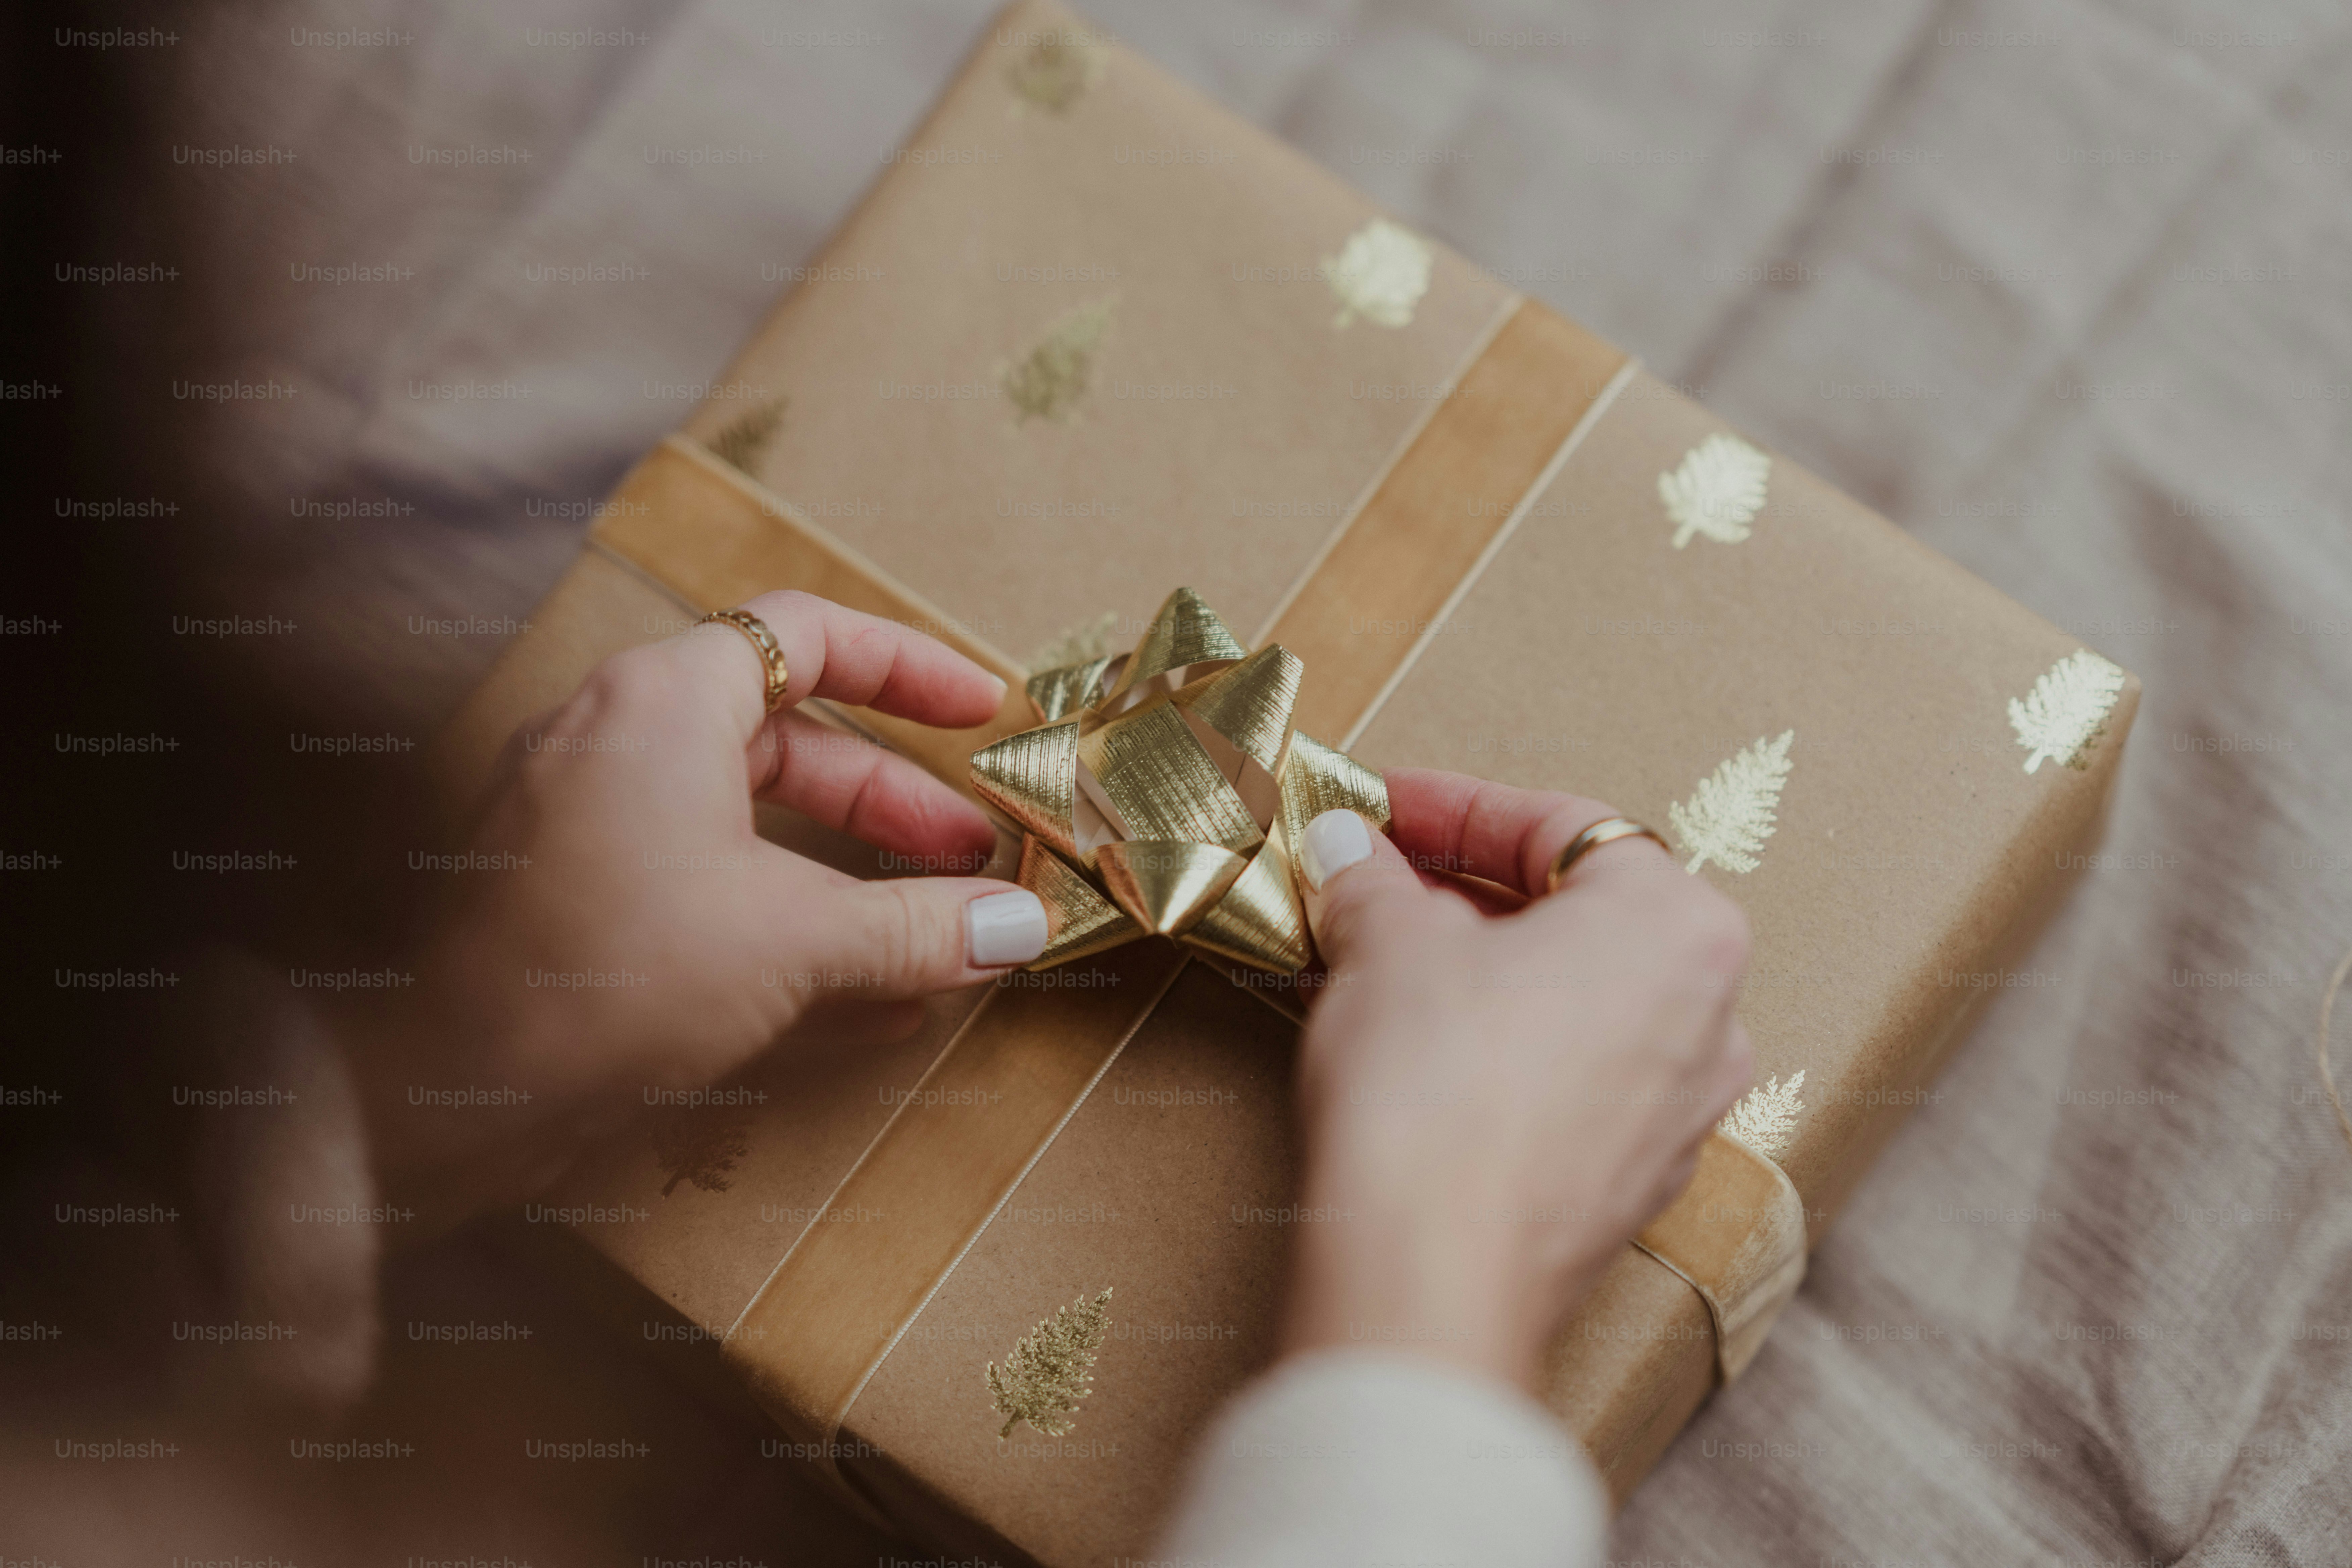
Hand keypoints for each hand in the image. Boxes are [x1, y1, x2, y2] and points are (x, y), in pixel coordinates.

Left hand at [341, 591, 1049, 1223]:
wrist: (444, 1092)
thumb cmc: (605, 978)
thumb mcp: (793, 942)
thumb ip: (915, 927)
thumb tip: (1019, 928)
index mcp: (663, 703)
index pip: (808, 634)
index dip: (909, 666)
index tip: (980, 711)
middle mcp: (617, 742)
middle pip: (790, 739)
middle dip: (893, 803)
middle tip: (972, 857)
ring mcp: (589, 824)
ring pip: (749, 821)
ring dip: (850, 874)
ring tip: (935, 929)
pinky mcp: (578, 904)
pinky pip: (706, 888)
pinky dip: (787, 923)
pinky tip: (870, 999)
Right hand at [1279, 768, 1754, 1390]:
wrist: (1434, 1269)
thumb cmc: (1438, 1085)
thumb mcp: (1386, 942)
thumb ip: (1374, 882)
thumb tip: (1350, 851)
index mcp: (1677, 925)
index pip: (1561, 829)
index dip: (1454, 808)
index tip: (1382, 805)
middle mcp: (1710, 1016)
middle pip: (1579, 917)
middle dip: (1468, 894)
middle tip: (1377, 879)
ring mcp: (1679, 1112)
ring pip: (1575, 1004)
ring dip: (1480, 974)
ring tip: (1383, 962)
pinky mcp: (1630, 1187)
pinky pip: (1568, 1083)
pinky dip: (1499, 1050)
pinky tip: (1417, 1049)